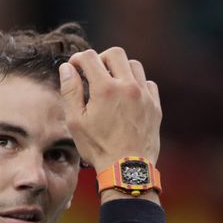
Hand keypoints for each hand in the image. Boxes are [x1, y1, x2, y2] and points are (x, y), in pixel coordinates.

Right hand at [59, 48, 160, 173]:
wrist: (126, 168)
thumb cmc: (98, 147)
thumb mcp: (75, 121)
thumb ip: (70, 91)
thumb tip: (67, 68)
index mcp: (105, 89)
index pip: (90, 57)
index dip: (78, 58)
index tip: (74, 67)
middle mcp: (127, 86)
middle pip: (115, 53)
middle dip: (100, 58)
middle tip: (93, 73)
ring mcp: (144, 95)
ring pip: (134, 65)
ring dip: (120, 69)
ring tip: (111, 84)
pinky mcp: (155, 105)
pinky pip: (148, 83)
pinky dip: (136, 84)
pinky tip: (127, 97)